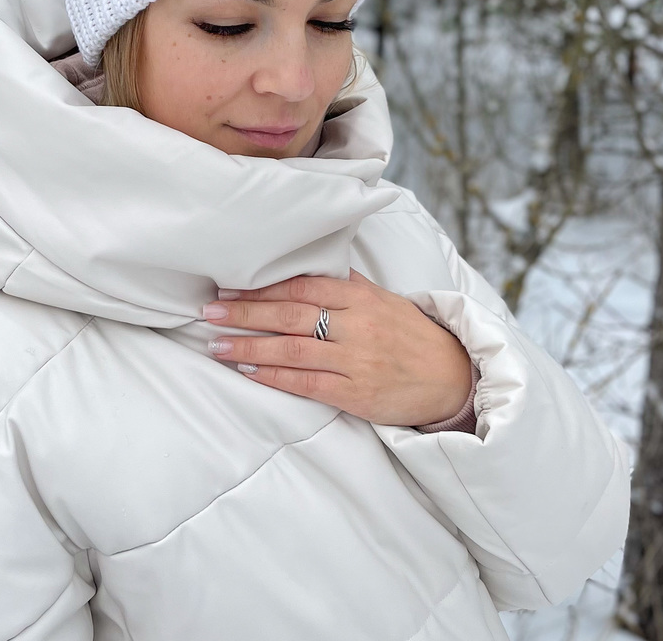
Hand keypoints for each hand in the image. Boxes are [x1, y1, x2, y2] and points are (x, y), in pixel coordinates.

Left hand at [202, 270, 472, 425]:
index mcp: (359, 298)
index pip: (302, 288)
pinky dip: (274, 377)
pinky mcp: (356, 394)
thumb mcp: (382, 298)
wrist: (451, 376)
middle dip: (246, 313)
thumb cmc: (410, 334)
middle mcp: (356, 326)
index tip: (230, 287)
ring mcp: (355, 362)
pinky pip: (306, 384)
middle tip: (210, 311)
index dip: (262, 288)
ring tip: (217, 344)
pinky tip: (249, 369)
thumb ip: (344, 285)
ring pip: (292, 351)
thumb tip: (304, 268)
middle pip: (290, 316)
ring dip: (250, 346)